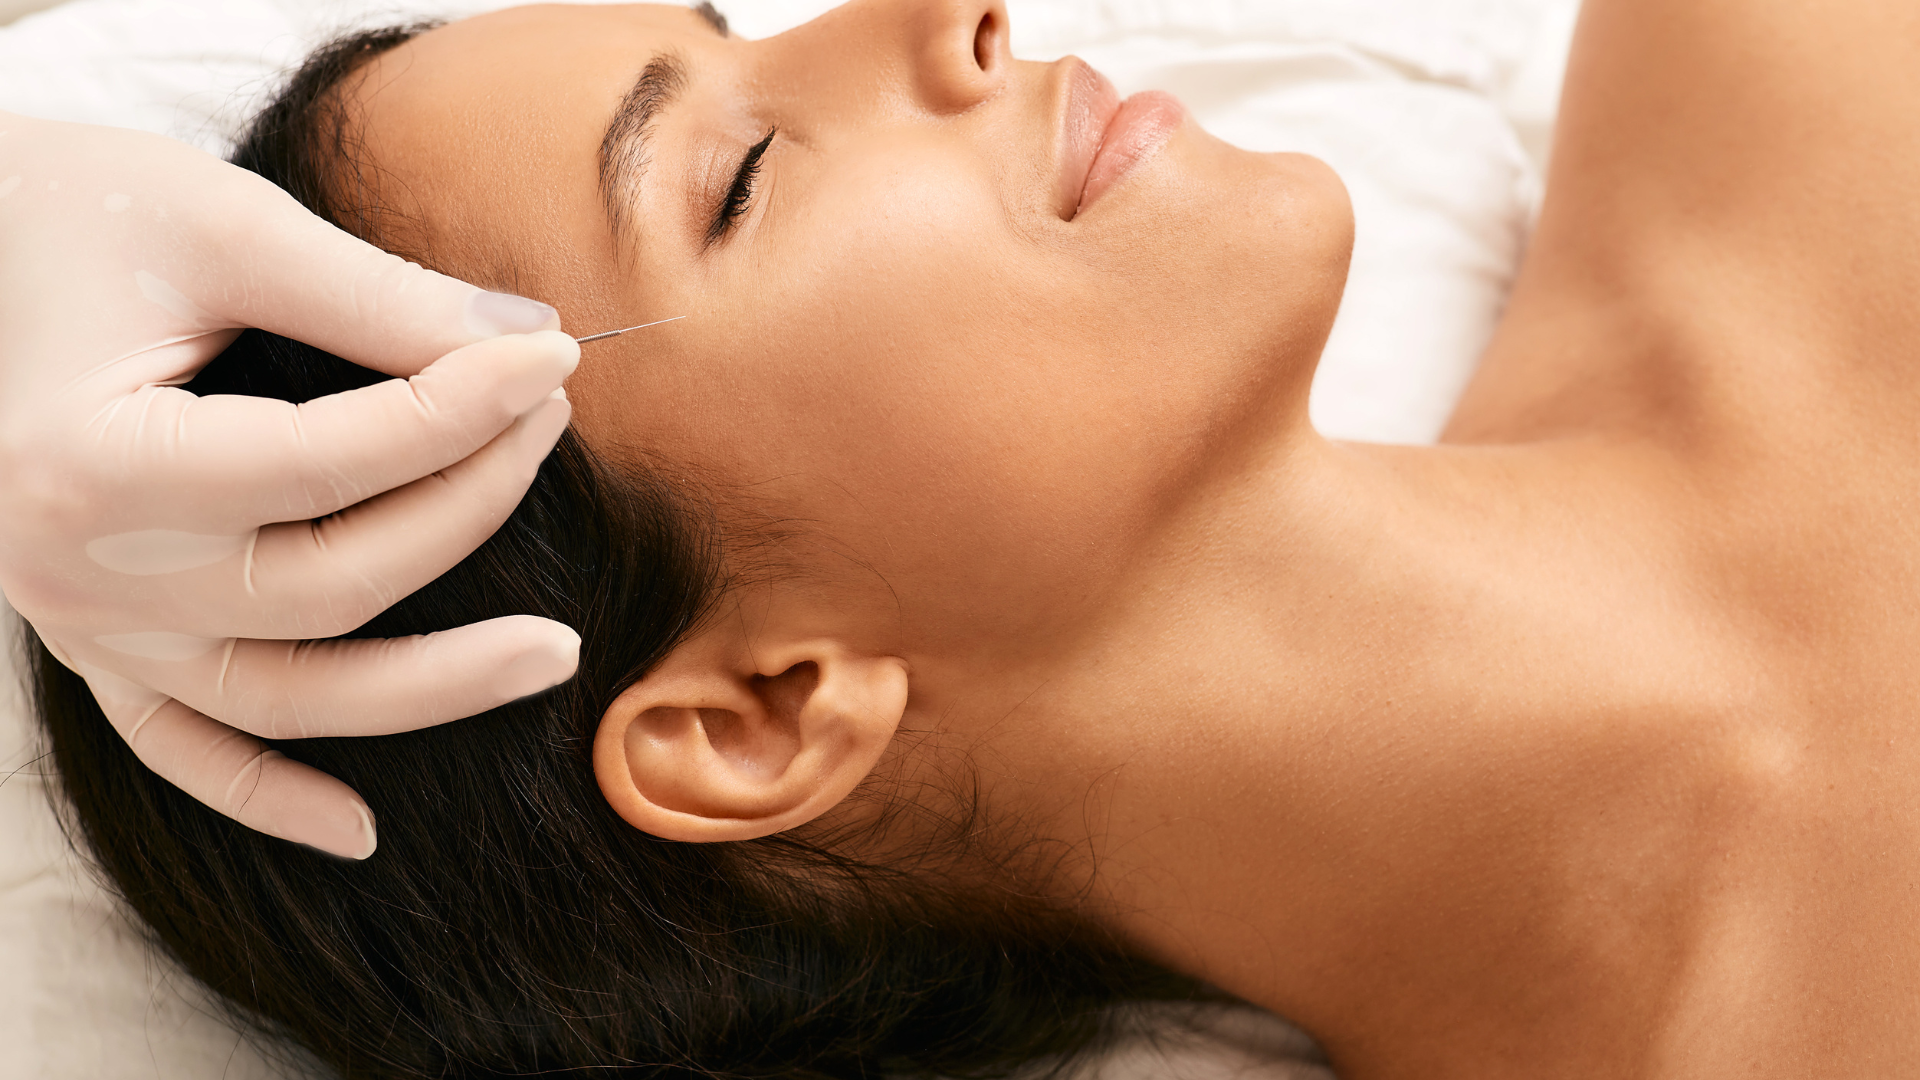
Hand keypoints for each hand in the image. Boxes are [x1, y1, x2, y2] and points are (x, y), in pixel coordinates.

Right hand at [0, 112, 582, 858]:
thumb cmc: (61, 210)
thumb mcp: (215, 223)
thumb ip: (374, 294)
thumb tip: (529, 338)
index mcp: (87, 465)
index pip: (326, 464)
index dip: (460, 411)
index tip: (552, 359)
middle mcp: (73, 572)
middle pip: (328, 585)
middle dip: (467, 508)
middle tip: (553, 426)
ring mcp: (78, 623)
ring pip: (282, 696)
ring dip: (428, 687)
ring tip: (557, 654)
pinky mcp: (86, 637)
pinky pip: (178, 746)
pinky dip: (264, 791)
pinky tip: (360, 830)